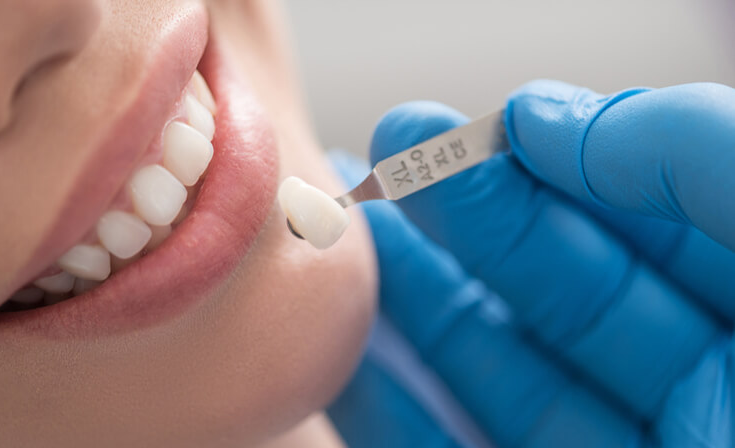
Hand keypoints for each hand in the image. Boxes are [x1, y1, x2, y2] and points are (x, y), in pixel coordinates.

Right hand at [328, 81, 734, 446]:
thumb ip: (690, 151)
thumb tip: (542, 116)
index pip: (652, 222)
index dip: (556, 169)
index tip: (474, 130)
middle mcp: (705, 392)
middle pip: (563, 292)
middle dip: (467, 219)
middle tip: (387, 160)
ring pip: (505, 374)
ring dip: (419, 306)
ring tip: (355, 240)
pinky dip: (399, 418)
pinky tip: (356, 361)